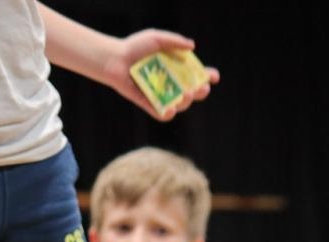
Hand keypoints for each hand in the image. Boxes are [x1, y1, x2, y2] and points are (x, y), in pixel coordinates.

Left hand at [102, 29, 219, 120]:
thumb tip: (192, 46)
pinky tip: (170, 108)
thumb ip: (174, 41)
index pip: (198, 75)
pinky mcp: (150, 105)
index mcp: (177, 68)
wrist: (114, 59)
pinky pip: (162, 115)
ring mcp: (162, 95)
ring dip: (186, 101)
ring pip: (181, 105)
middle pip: (194, 93)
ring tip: (186, 93)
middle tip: (202, 88)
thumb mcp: (156, 39)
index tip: (213, 76)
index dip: (208, 76)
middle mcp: (172, 83)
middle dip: (201, 91)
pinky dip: (168, 114)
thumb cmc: (134, 47)